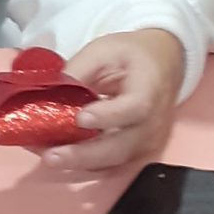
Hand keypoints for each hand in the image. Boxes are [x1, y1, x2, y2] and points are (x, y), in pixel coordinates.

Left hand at [63, 28, 184, 171]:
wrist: (164, 66)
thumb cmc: (133, 56)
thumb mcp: (104, 50)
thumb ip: (79, 70)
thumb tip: (50, 92)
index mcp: (150, 89)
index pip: (135, 108)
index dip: (108, 116)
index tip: (79, 118)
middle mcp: (153, 122)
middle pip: (121, 146)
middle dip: (83, 154)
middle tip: (51, 156)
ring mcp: (146, 141)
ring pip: (113, 160)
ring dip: (79, 162)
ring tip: (49, 157)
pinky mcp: (136, 151)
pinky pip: (109, 161)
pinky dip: (84, 162)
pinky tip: (60, 155)